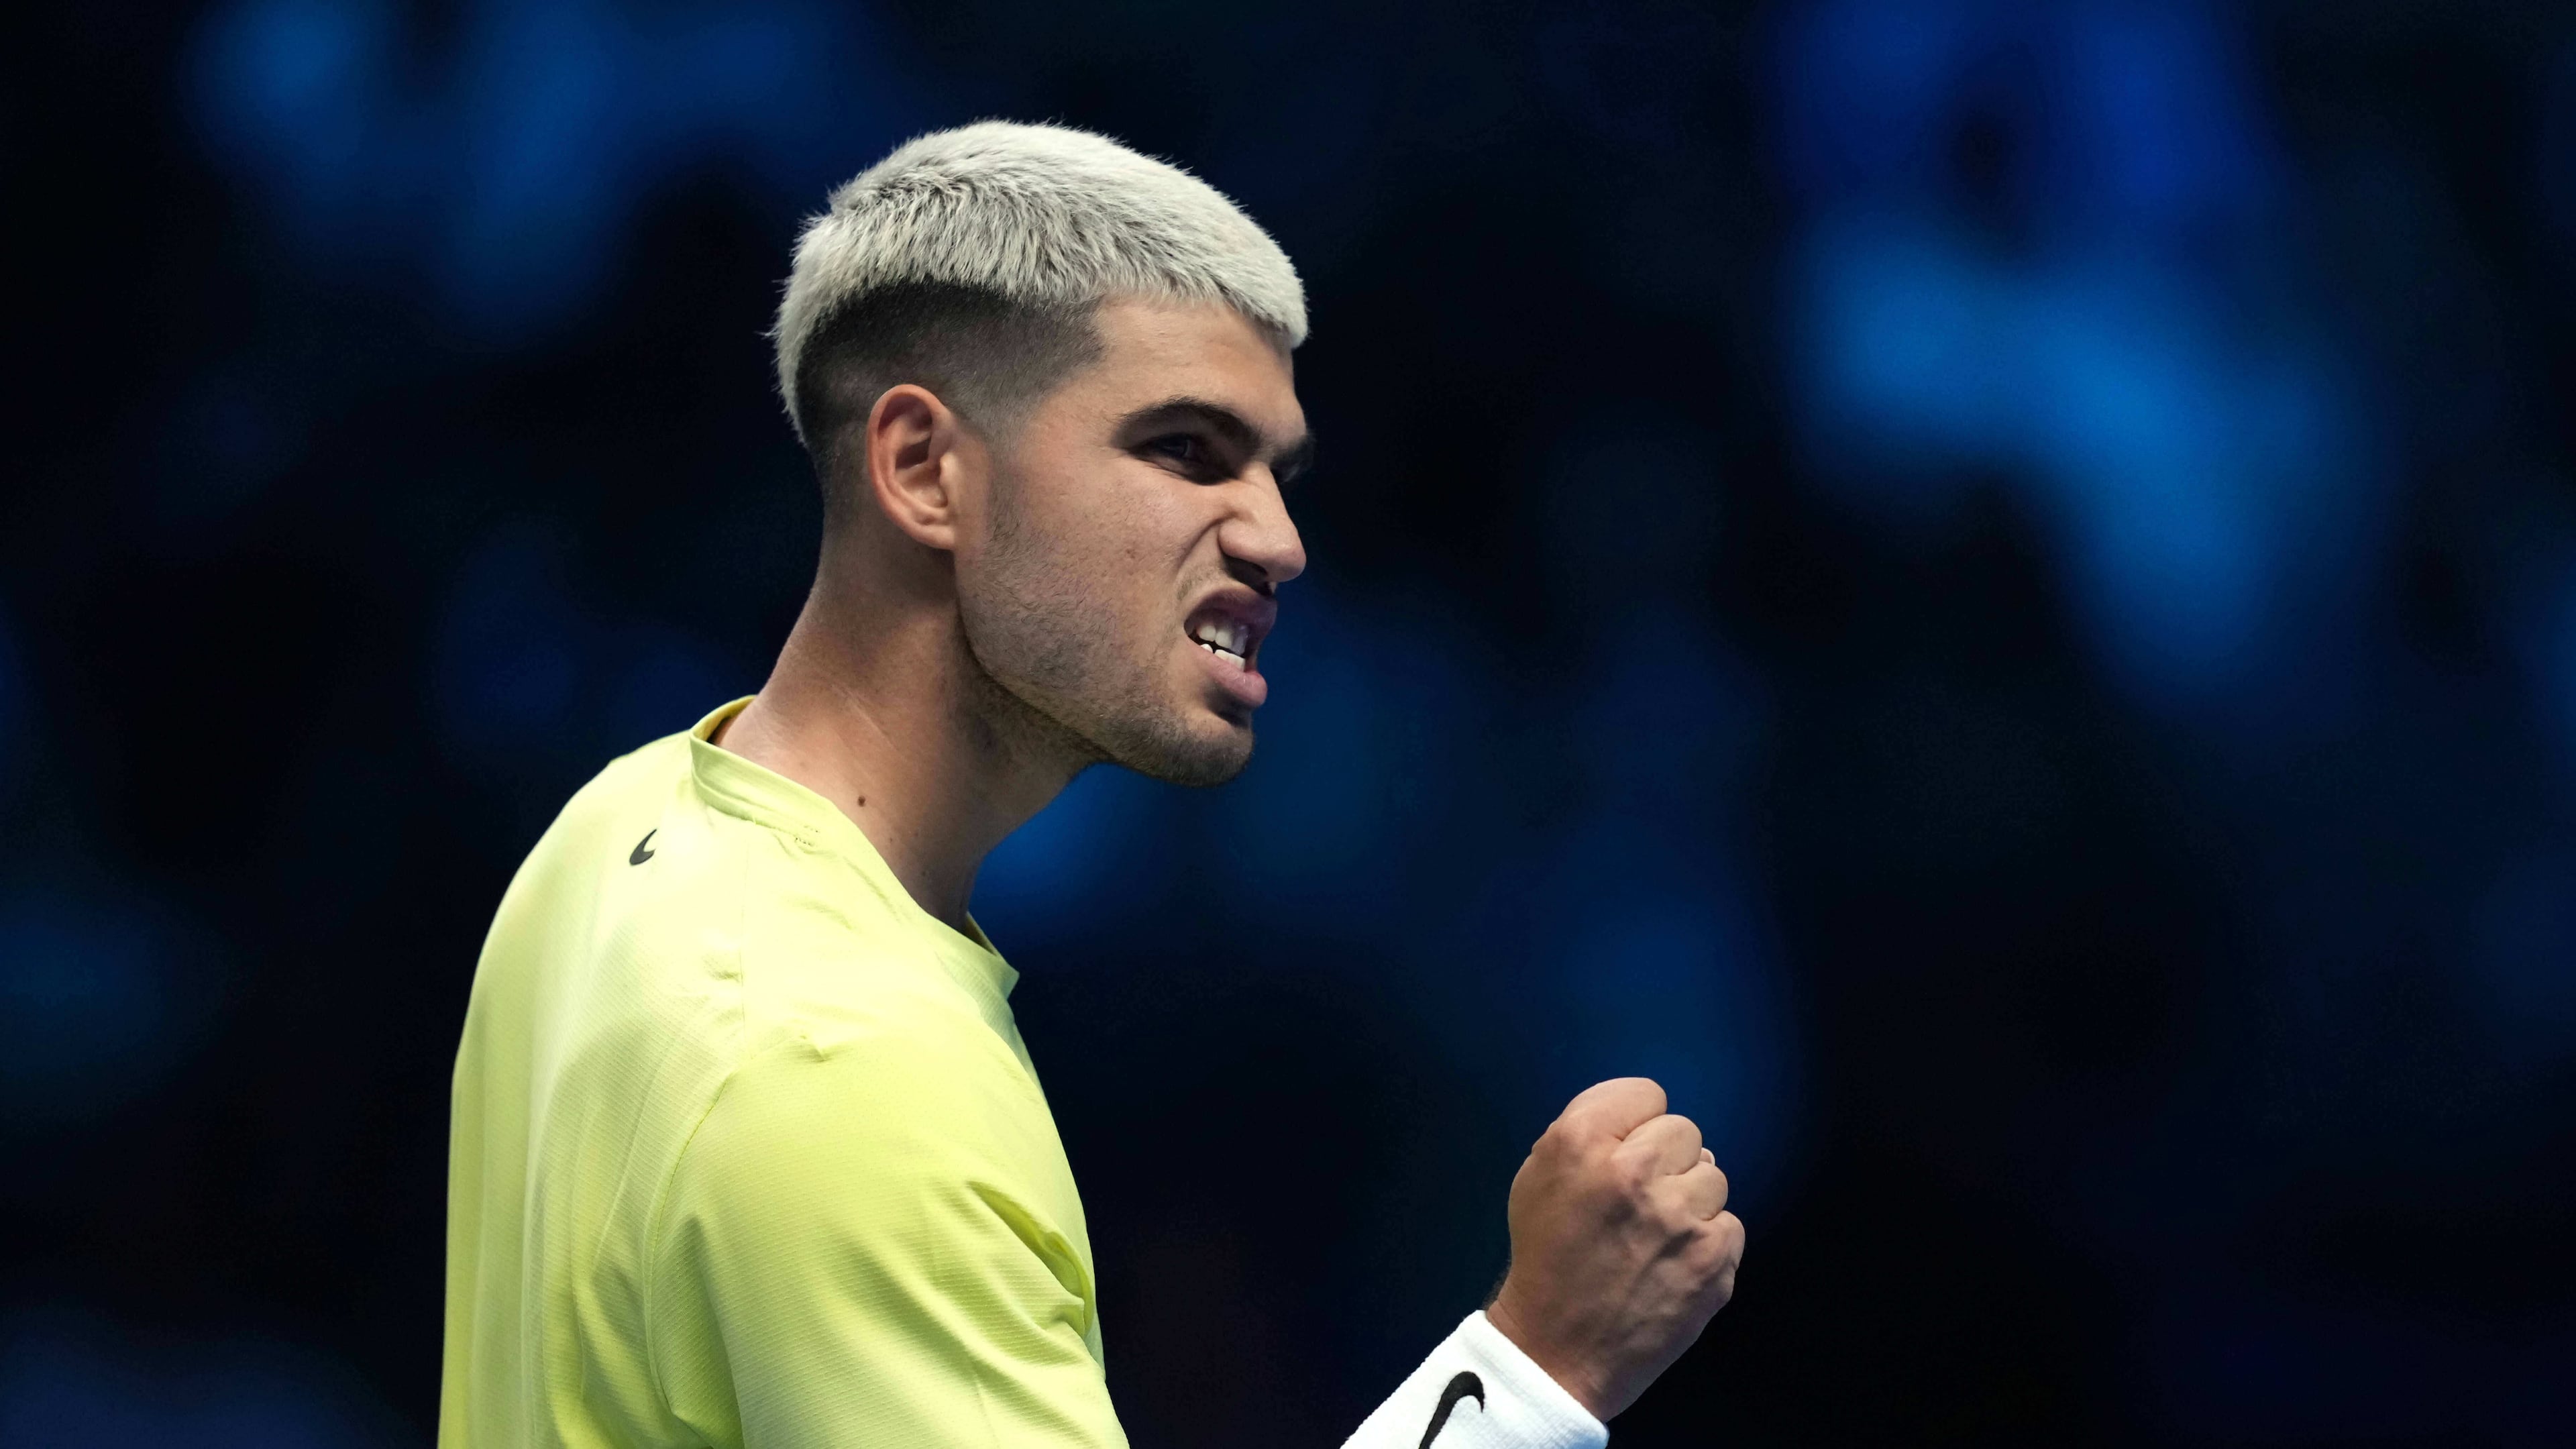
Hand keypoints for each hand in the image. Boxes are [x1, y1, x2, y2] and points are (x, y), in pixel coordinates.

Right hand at [1483, 1078, 1744, 1421]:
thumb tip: (1646, 1122)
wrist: (1556, 1352)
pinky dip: (1706, 1243)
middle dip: (1664, 1159)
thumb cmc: (1545, 1257)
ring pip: (1713, 1176)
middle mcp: (1635, 1172)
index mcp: (1581, 1143)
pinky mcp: (1713, 1262)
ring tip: (1657, 1235)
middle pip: (1685, 1130)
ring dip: (1689, 1199)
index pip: (1645, 1094)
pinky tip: (1674, 1264)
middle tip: (1638, 1200)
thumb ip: (1586, 1132)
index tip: (1621, 1154)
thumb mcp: (1537, 1176)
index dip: (1633, 1125)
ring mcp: (1680, 1219)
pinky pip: (1729, 1225)